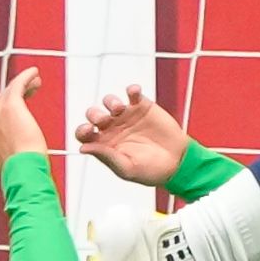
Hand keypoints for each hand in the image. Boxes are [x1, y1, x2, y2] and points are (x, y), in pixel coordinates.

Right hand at [0, 65, 47, 168]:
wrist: (22, 171)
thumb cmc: (21, 170)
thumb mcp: (9, 161)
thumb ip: (8, 151)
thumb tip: (15, 152)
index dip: (9, 106)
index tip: (22, 104)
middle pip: (1, 100)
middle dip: (17, 93)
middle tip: (31, 88)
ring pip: (10, 91)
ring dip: (23, 84)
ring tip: (36, 81)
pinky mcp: (11, 105)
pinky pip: (18, 84)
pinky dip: (26, 76)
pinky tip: (34, 73)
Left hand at [74, 85, 191, 190]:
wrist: (177, 162)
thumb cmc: (150, 170)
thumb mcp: (126, 168)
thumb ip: (106, 156)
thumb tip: (83, 148)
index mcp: (104, 144)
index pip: (84, 133)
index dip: (82, 130)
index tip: (89, 130)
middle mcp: (112, 128)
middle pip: (94, 114)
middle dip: (95, 114)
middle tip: (105, 120)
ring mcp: (127, 116)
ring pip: (110, 102)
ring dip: (111, 102)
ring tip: (119, 109)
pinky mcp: (143, 107)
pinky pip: (133, 94)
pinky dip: (132, 90)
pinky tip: (134, 92)